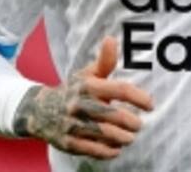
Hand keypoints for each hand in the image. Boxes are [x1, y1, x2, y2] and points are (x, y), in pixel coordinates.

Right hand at [13, 36, 153, 158]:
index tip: (150, 105)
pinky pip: (93, 149)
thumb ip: (104, 61)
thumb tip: (112, 39)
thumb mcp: (87, 74)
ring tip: (129, 137)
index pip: (119, 89)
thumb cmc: (73, 91)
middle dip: (132, 122)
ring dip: (123, 138)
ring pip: (105, 134)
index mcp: (87, 86)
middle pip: (114, 115)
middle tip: (138, 125)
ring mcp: (73, 124)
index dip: (139, 97)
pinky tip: (115, 148)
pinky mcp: (68, 142)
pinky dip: (109, 151)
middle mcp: (79, 104)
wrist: (39, 111)